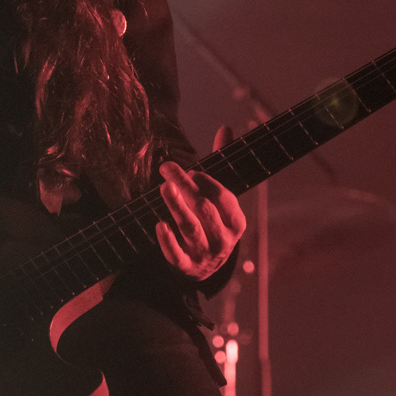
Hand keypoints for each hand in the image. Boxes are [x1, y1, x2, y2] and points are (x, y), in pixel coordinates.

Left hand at [156, 129, 246, 281]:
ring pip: (190, 229)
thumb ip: (220, 165)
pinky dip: (168, 241)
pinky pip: (177, 255)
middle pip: (204, 209)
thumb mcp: (220, 198)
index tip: (192, 170)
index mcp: (236, 221)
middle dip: (186, 187)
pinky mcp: (187, 267)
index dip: (208, 183)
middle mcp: (224, 239)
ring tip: (163, 188)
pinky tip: (159, 224)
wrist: (206, 266)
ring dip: (176, 207)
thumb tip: (225, 128)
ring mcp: (205, 255)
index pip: (224, 198)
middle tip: (167, 168)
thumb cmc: (212, 222)